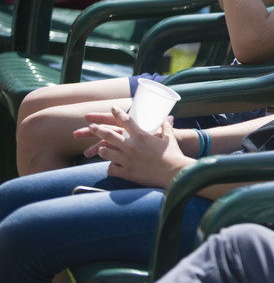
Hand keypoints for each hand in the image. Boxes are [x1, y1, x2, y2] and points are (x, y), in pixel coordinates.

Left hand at [75, 107, 191, 188]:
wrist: (174, 173)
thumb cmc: (174, 155)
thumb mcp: (170, 139)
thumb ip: (166, 129)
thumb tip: (169, 119)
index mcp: (142, 136)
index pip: (127, 121)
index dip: (118, 113)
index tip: (113, 108)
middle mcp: (131, 146)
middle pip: (108, 135)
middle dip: (96, 130)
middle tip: (90, 127)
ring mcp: (127, 159)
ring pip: (105, 152)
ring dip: (102, 150)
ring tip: (100, 149)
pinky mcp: (127, 172)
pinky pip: (111, 169)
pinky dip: (111, 168)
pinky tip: (113, 168)